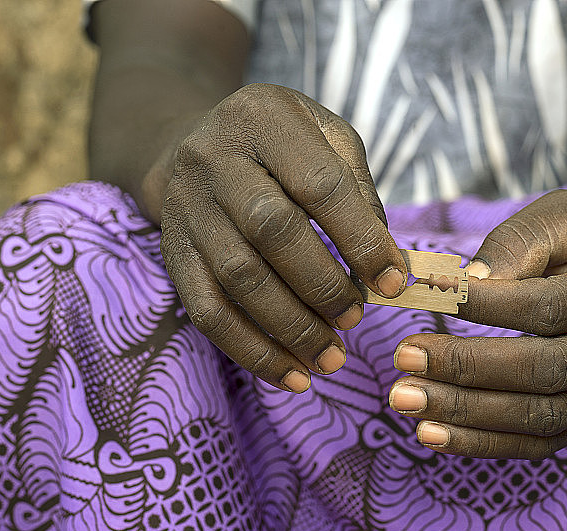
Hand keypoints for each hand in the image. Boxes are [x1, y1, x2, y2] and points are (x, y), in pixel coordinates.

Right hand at [160, 83, 406, 392]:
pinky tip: (290, 376)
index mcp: (265, 118)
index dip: (360, 238)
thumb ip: (359, 192)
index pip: (319, 184)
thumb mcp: (326, 140)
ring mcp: (186, 206)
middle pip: (271, 230)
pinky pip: (206, 311)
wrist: (197, 143)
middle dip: (322, 284)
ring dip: (291, 327)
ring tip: (331, 358)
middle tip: (356, 319)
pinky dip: (251, 351)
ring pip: (237, 277)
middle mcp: (215, 157)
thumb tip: (390, 265)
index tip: (394, 282)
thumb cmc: (282, 145)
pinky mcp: (172, 251)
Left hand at [389, 189, 566, 457]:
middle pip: (542, 369)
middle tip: (403, 358)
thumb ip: (516, 243)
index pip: (546, 307)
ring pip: (538, 416)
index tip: (424, 294)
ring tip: (405, 399)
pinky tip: (432, 433)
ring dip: (465, 412)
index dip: (483, 305)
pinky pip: (539, 443)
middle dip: (465, 366)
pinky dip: (483, 442)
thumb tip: (467, 282)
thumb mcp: (561, 218)